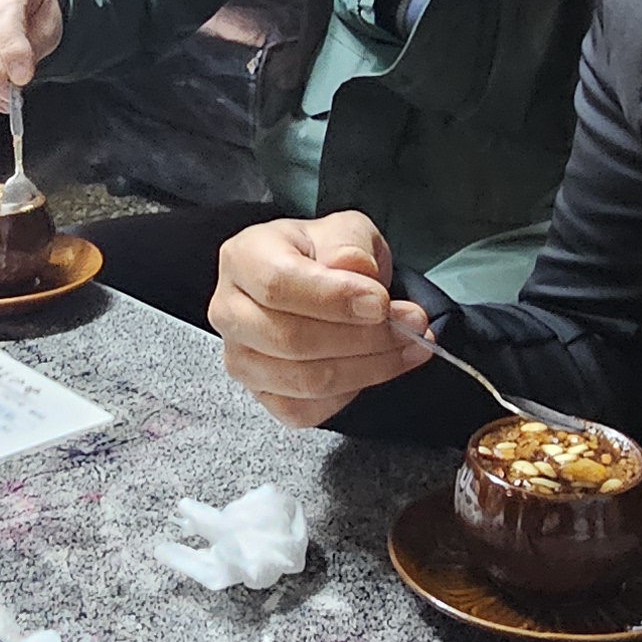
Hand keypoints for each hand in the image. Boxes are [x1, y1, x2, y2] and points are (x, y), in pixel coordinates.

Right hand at [213, 211, 433, 428]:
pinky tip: (377, 366)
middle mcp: (230, 312)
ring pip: (306, 381)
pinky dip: (351, 393)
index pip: (278, 284)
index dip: (333, 299)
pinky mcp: (262, 396)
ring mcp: (241, 360)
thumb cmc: (326, 256)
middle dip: (363, 337)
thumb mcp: (346, 231)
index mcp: (243, 258)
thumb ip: (349, 244)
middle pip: (292, 339)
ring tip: (410, 346)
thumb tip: (353, 268)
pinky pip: (307, 410)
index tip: (381, 303)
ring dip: (369, 367)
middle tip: (412, 325)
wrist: (319, 287)